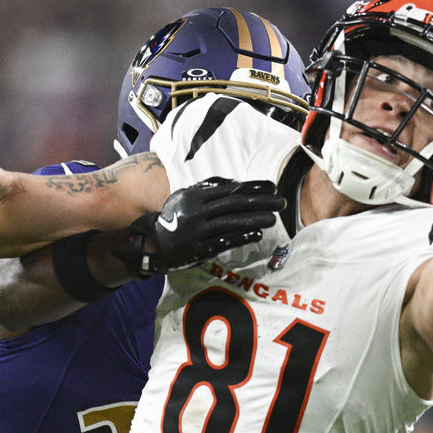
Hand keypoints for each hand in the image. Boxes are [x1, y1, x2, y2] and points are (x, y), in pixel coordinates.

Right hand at [119, 178, 285, 275]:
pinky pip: (224, 242)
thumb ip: (209, 187)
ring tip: (273, 219)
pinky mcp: (198, 249)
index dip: (253, 187)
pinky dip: (241, 237)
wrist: (152, 242)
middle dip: (260, 202)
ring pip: (231, 223)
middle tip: (280, 203)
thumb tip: (236, 183)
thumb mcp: (186, 196)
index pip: (230, 189)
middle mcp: (196, 211)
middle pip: (234, 204)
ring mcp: (197, 231)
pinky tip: (257, 234)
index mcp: (194, 195)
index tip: (273, 187)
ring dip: (255, 220)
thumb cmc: (174, 216)